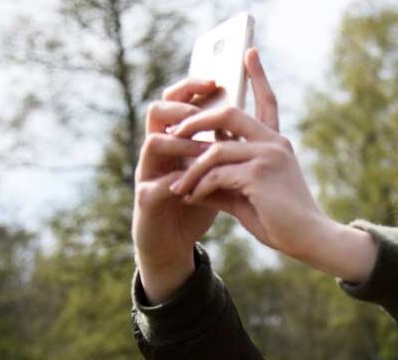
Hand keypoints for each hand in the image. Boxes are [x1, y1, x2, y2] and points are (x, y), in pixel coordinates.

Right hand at [132, 78, 219, 301]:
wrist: (175, 241)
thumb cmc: (198, 201)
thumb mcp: (218, 170)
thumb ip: (227, 147)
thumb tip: (252, 119)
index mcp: (177, 140)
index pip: (178, 102)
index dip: (192, 87)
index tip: (216, 79)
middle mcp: (159, 151)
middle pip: (159, 111)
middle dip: (182, 106)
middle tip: (206, 109)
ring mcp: (148, 173)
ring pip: (153, 142)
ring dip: (182, 145)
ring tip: (207, 151)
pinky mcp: (146, 200)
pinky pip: (153, 185)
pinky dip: (175, 184)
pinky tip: (193, 187)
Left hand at [163, 49, 376, 283]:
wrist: (311, 239)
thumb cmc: (282, 221)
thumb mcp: (249, 195)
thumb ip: (224, 180)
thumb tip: (192, 178)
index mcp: (277, 144)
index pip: (266, 102)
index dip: (258, 76)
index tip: (249, 52)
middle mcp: (275, 143)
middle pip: (229, 114)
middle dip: (196, 121)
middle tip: (173, 134)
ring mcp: (268, 156)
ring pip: (215, 149)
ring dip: (191, 169)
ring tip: (178, 186)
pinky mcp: (259, 174)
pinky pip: (217, 173)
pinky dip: (199, 186)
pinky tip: (192, 198)